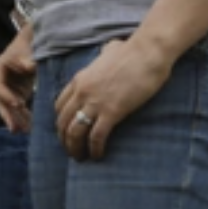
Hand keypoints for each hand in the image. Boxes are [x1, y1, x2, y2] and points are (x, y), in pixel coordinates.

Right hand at [0, 28, 35, 132]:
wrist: (30, 49)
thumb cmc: (27, 48)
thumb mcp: (27, 52)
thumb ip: (28, 60)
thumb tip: (29, 66)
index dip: (6, 95)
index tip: (19, 104)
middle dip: (8, 115)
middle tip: (15, 128)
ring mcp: (3, 92)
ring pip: (7, 109)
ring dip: (16, 120)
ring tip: (25, 131)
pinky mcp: (13, 97)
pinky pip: (16, 110)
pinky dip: (23, 118)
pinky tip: (30, 127)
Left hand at [52, 34, 173, 161]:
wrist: (147, 52)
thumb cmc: (133, 51)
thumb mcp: (109, 51)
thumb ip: (104, 55)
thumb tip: (109, 50)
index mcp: (79, 79)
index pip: (59, 106)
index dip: (61, 122)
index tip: (66, 132)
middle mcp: (82, 92)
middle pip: (63, 122)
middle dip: (64, 139)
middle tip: (71, 150)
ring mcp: (95, 103)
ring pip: (75, 132)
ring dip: (75, 148)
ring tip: (81, 158)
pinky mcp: (111, 112)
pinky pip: (96, 136)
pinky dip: (95, 149)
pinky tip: (98, 156)